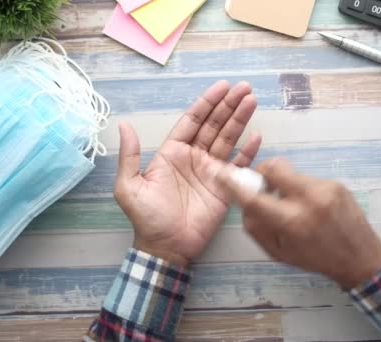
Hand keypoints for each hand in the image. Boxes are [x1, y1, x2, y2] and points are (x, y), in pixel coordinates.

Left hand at [114, 81, 261, 266]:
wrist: (166, 246)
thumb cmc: (146, 217)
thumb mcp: (129, 186)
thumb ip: (129, 156)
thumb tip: (124, 125)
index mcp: (172, 152)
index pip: (193, 121)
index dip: (207, 103)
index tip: (222, 87)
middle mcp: (194, 157)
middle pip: (214, 125)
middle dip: (229, 105)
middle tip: (244, 88)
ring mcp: (211, 171)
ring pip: (228, 139)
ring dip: (240, 120)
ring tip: (252, 101)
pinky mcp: (225, 187)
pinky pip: (238, 165)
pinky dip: (248, 151)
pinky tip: (256, 136)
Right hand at [216, 159, 380, 289]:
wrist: (361, 258)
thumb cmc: (317, 259)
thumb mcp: (279, 253)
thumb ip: (257, 228)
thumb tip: (244, 204)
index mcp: (292, 222)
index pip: (254, 197)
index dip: (234, 184)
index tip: (222, 174)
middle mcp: (309, 200)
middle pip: (274, 167)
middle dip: (262, 171)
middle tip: (263, 184)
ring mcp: (325, 188)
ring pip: (292, 174)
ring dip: (285, 185)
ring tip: (294, 205)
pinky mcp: (336, 184)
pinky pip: (308, 180)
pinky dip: (303, 190)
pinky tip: (313, 208)